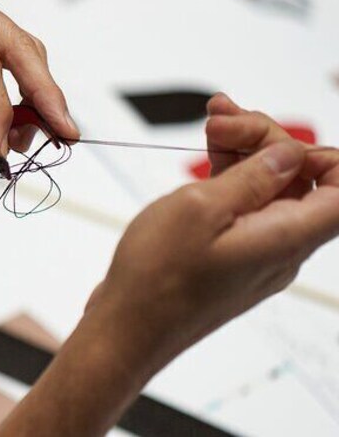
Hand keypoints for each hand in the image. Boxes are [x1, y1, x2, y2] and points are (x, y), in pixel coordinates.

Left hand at [0, 0, 77, 180]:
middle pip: (17, 48)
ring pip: (18, 57)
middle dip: (42, 96)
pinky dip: (11, 100)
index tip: (3, 150)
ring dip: (30, 100)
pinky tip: (13, 131)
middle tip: (65, 137)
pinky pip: (0, 68)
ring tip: (28, 144)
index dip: (1, 108)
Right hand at [86, 93, 338, 369]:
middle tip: (220, 122)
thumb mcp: (199, 209)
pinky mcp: (234, 255)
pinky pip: (247, 208)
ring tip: (210, 126)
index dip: (320, 156)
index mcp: (287, 237)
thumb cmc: (156, 277)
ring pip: (272, 190)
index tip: (272, 139)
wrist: (127, 326)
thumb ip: (250, 178)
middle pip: (303, 181)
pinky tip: (209, 157)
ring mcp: (258, 253)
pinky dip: (231, 178)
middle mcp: (283, 247)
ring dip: (246, 153)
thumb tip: (288, 156)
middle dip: (267, 140)